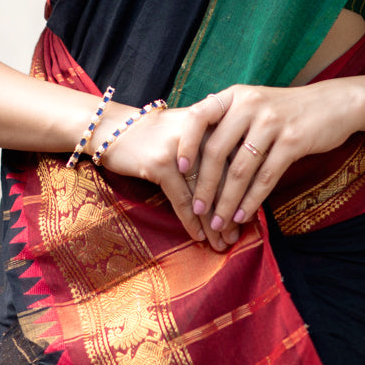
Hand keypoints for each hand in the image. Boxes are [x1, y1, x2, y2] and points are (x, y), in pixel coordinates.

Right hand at [93, 103, 234, 249]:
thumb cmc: (157, 135)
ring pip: (205, 192)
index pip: (238, 161)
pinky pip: (182, 199)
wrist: (114, 127)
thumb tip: (243, 187)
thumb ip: (214, 149)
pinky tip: (199, 236)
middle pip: (224, 178)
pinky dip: (191, 221)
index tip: (249, 217)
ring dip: (214, 223)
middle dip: (231, 212)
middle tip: (237, 236)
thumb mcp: (190, 133)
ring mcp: (181, 148)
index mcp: (214, 122)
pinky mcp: (161, 163)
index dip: (245, 192)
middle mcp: (202, 131)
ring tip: (221, 243)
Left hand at [175, 80, 364, 237]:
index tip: (180, 169)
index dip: (186, 144)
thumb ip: (229, 121)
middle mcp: (250, 105)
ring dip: (226, 201)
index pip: (198, 116)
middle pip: (217, 150)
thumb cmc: (287, 110)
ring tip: (218, 221)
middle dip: (204, 185)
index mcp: (235, 95)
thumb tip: (194, 151)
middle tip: (198, 210)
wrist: (333, 104)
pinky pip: (266, 177)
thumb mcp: (255, 104)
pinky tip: (244, 216)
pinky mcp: (292, 141)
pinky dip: (252, 200)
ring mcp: (271, 122)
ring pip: (240, 169)